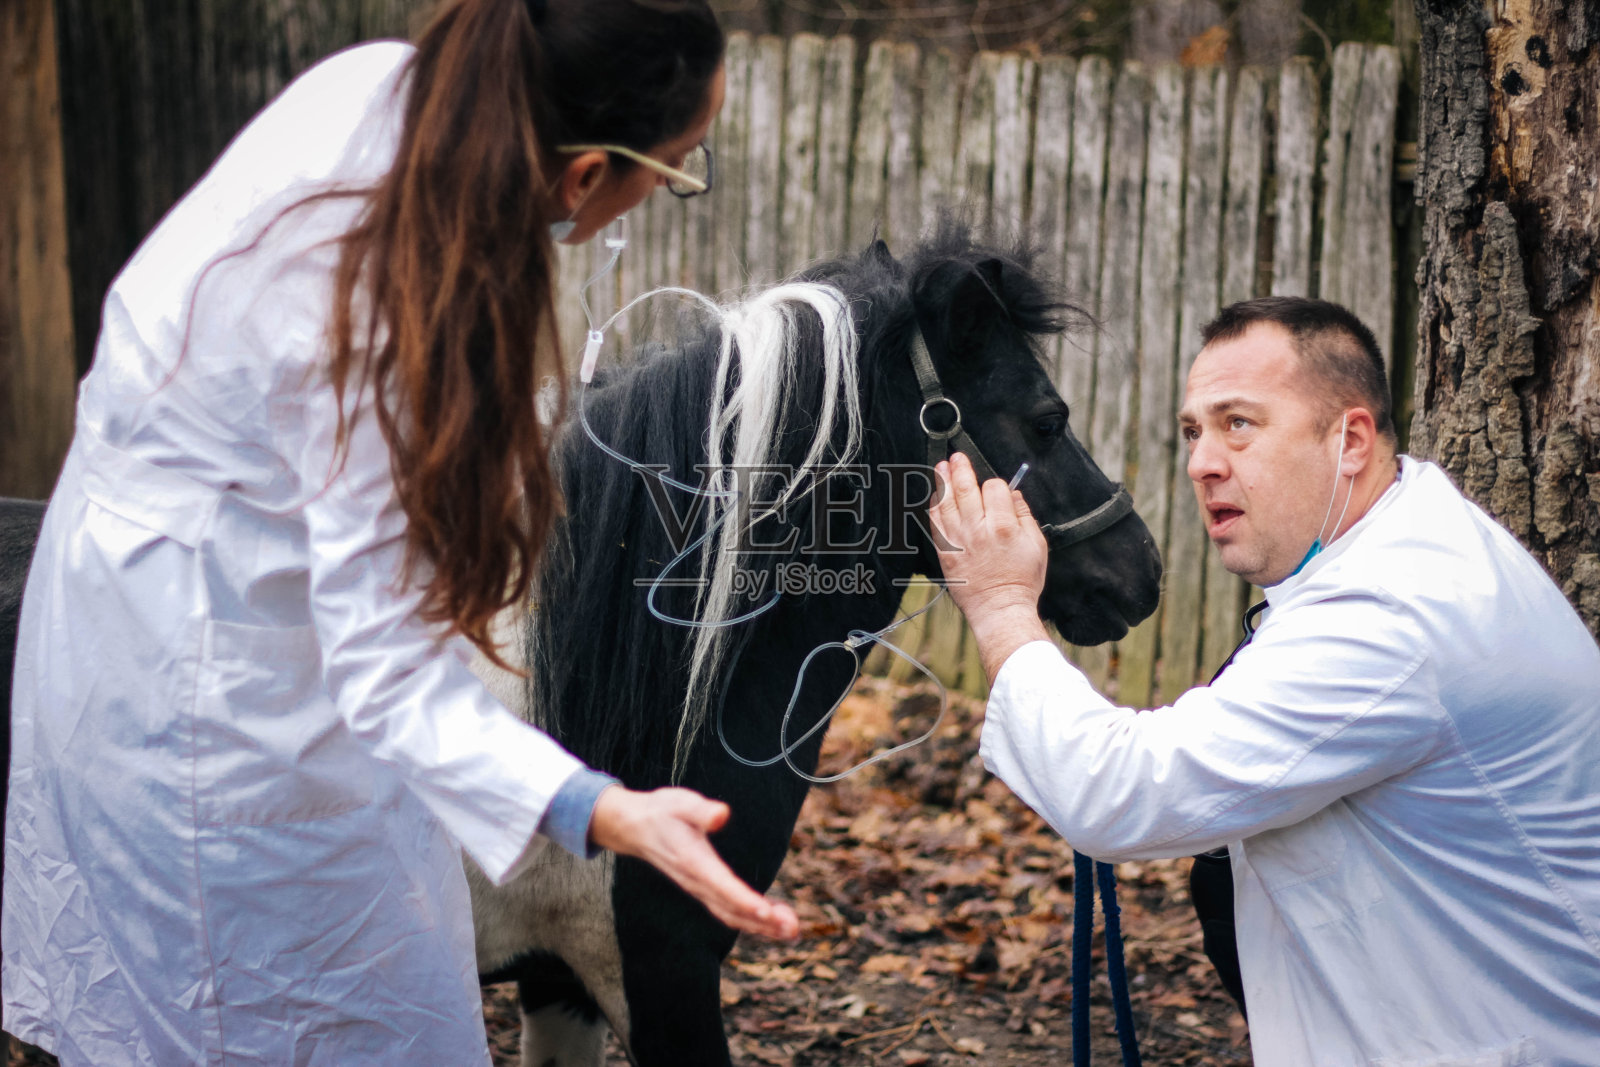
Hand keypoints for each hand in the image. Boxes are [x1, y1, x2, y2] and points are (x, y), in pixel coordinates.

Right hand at [588, 785, 799, 939]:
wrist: (636, 827)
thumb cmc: (662, 811)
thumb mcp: (680, 803)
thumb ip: (701, 810)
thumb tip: (722, 814)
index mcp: (693, 861)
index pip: (721, 885)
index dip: (744, 900)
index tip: (766, 912)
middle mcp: (696, 881)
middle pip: (731, 908)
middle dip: (763, 921)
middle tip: (792, 929)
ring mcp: (699, 889)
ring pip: (732, 915)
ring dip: (762, 926)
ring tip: (792, 931)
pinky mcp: (704, 890)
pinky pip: (728, 911)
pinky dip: (751, 920)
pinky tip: (773, 922)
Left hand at [930, 452, 1050, 680]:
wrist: (1000, 608)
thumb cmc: (1021, 581)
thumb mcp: (1037, 546)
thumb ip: (1025, 516)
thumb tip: (1013, 495)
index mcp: (1004, 525)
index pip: (995, 488)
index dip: (996, 485)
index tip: (997, 489)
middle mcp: (979, 529)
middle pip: (966, 488)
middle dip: (961, 468)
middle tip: (957, 456)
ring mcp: (959, 540)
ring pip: (947, 502)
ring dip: (943, 481)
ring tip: (941, 466)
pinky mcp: (946, 552)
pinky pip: (936, 522)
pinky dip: (934, 506)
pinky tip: (935, 496)